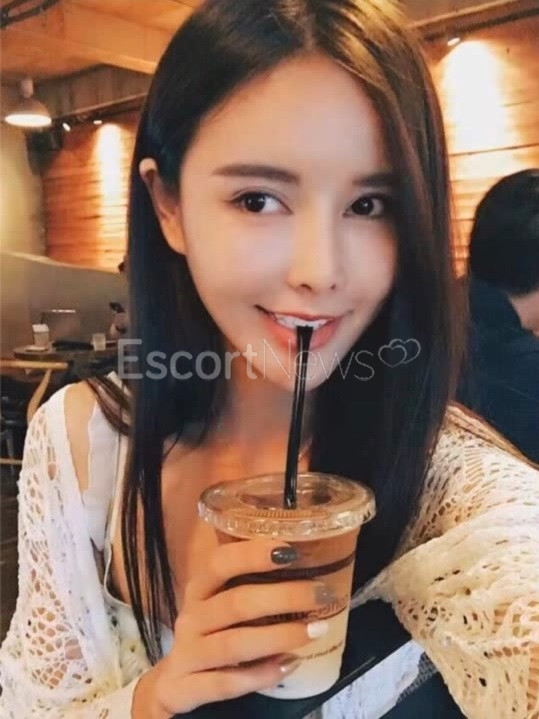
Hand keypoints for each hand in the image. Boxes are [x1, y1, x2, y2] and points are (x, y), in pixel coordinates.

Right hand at [132, 539, 330, 717]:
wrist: (171, 686)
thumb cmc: (210, 634)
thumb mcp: (220, 605)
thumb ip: (251, 586)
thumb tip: (307, 564)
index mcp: (199, 589)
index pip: (220, 563)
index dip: (252, 555)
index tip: (290, 552)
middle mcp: (191, 617)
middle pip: (236, 603)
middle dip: (284, 596)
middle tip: (321, 594)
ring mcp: (186, 654)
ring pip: (234, 644)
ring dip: (279, 636)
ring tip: (316, 630)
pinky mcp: (185, 689)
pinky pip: (226, 683)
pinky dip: (261, 675)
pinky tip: (290, 665)